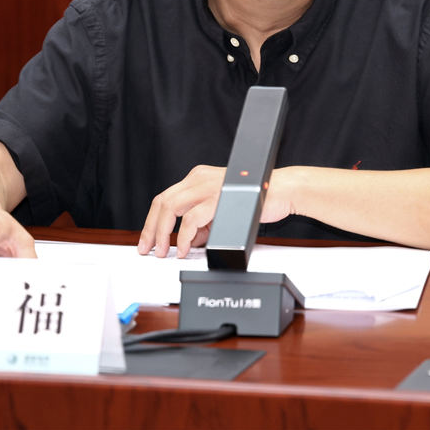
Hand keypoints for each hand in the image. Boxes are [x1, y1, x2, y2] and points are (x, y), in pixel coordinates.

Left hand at [137, 165, 297, 258]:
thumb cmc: (257, 197)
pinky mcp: (217, 198)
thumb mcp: (223, 210)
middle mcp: (199, 179)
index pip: (165, 198)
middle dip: (150, 229)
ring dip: (162, 233)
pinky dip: (183, 237)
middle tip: (148, 249)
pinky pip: (191, 219)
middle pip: (162, 202)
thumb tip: (190, 240)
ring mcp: (207, 187)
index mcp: (198, 178)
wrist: (282, 190)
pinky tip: (185, 249)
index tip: (147, 240)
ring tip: (164, 251)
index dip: (152, 221)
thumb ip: (204, 223)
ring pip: (170, 208)